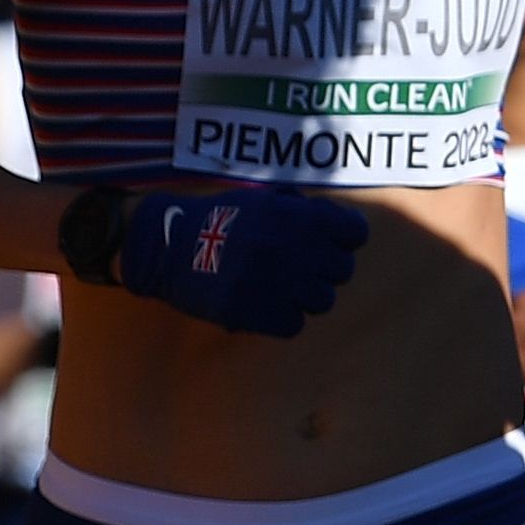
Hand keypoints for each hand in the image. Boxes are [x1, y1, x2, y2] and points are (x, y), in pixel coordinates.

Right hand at [119, 189, 366, 338]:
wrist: (169, 247)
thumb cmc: (221, 220)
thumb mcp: (264, 200)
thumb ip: (305, 212)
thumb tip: (341, 228)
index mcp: (298, 217)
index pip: (355, 233)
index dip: (344, 239)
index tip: (330, 244)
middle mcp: (293, 248)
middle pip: (342, 270)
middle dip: (324, 270)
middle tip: (301, 269)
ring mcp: (276, 282)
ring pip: (323, 301)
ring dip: (306, 296)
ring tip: (281, 288)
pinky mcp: (256, 313)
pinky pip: (295, 324)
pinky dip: (283, 318)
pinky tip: (265, 305)